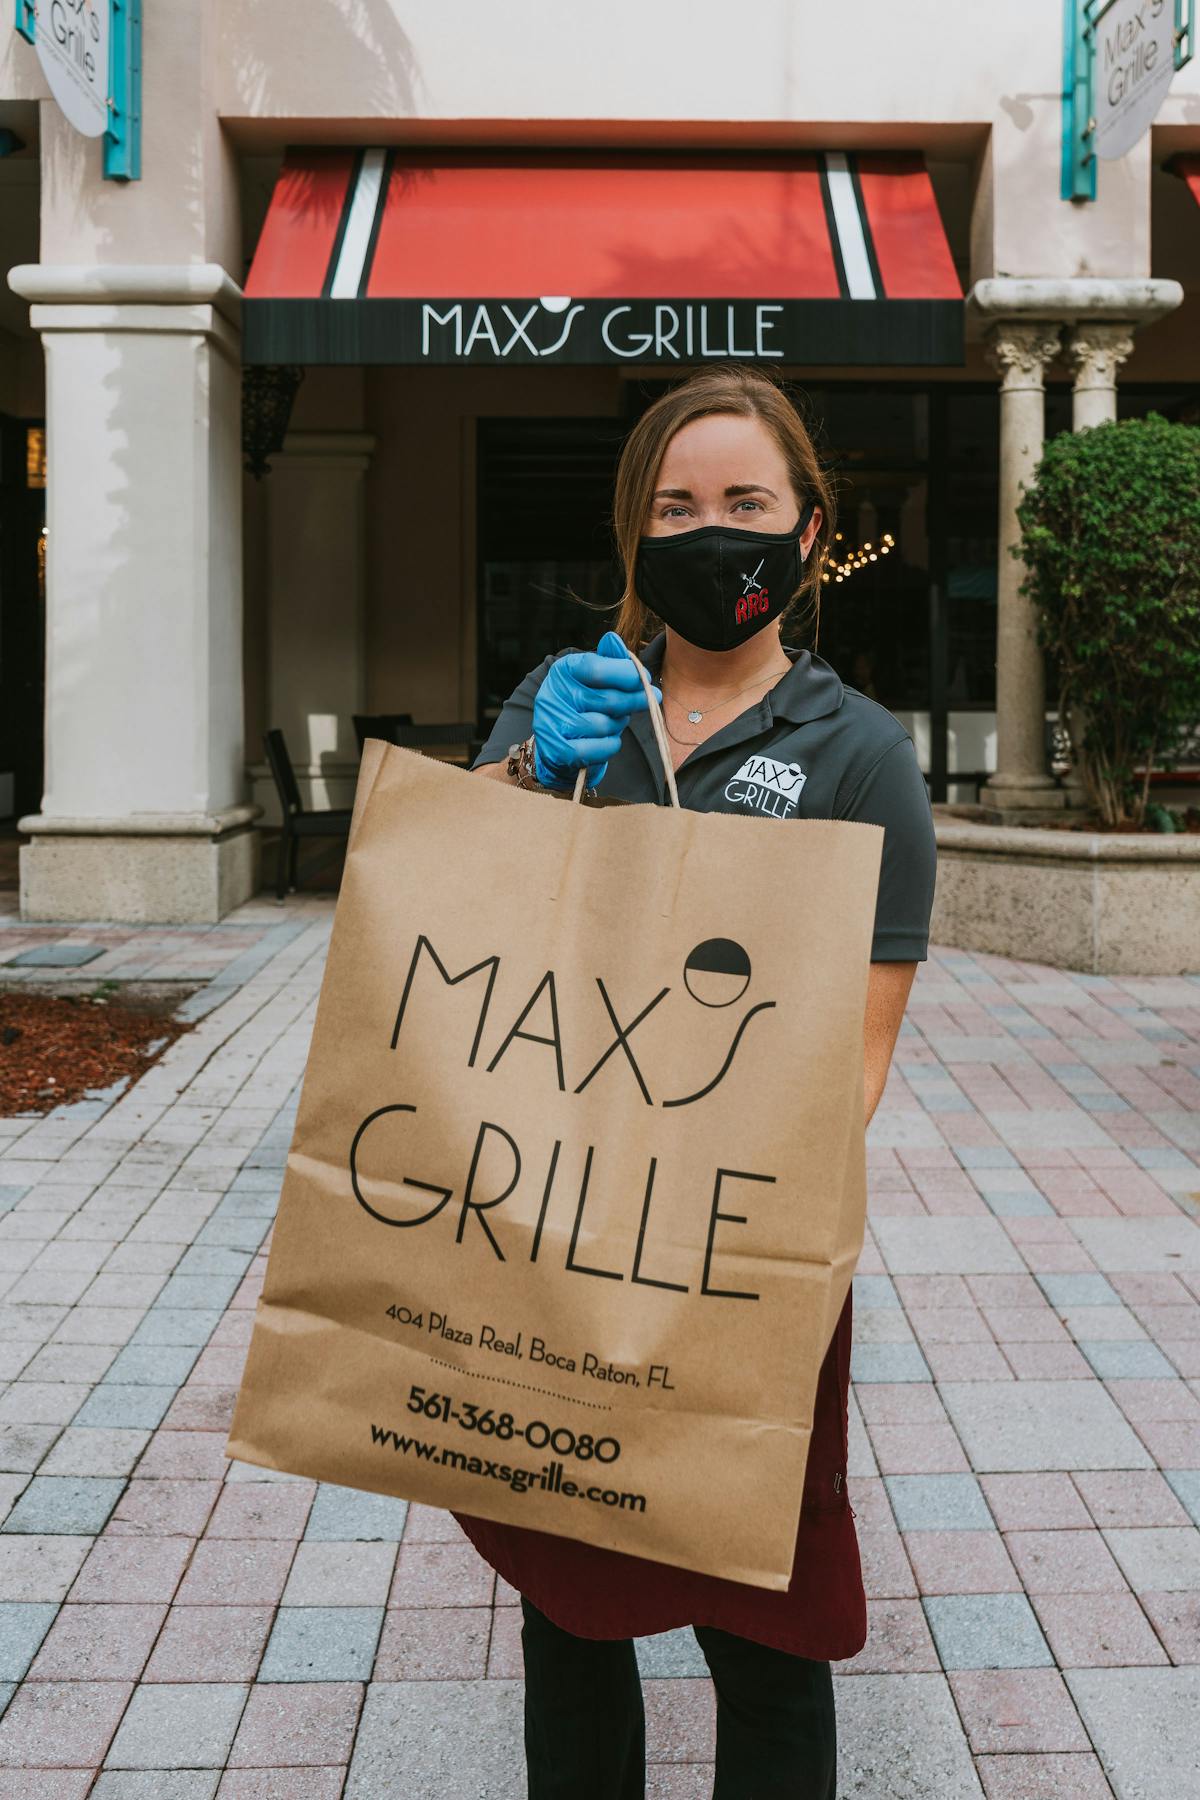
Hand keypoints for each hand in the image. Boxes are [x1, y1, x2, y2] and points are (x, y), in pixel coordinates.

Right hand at [532, 630, 658, 789]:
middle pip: (607, 699)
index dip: (627, 674)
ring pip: (604, 725)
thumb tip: (613, 640)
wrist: (557, 745)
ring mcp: (553, 723)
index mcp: (564, 670)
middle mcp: (553, 694)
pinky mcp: (558, 750)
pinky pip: (598, 747)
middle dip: (633, 701)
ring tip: (614, 723)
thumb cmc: (583, 707)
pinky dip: (609, 746)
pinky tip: (607, 741)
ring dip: (616, 726)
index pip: (598, 668)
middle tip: (646, 701)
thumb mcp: (592, 680)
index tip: (645, 678)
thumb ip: (608, 661)